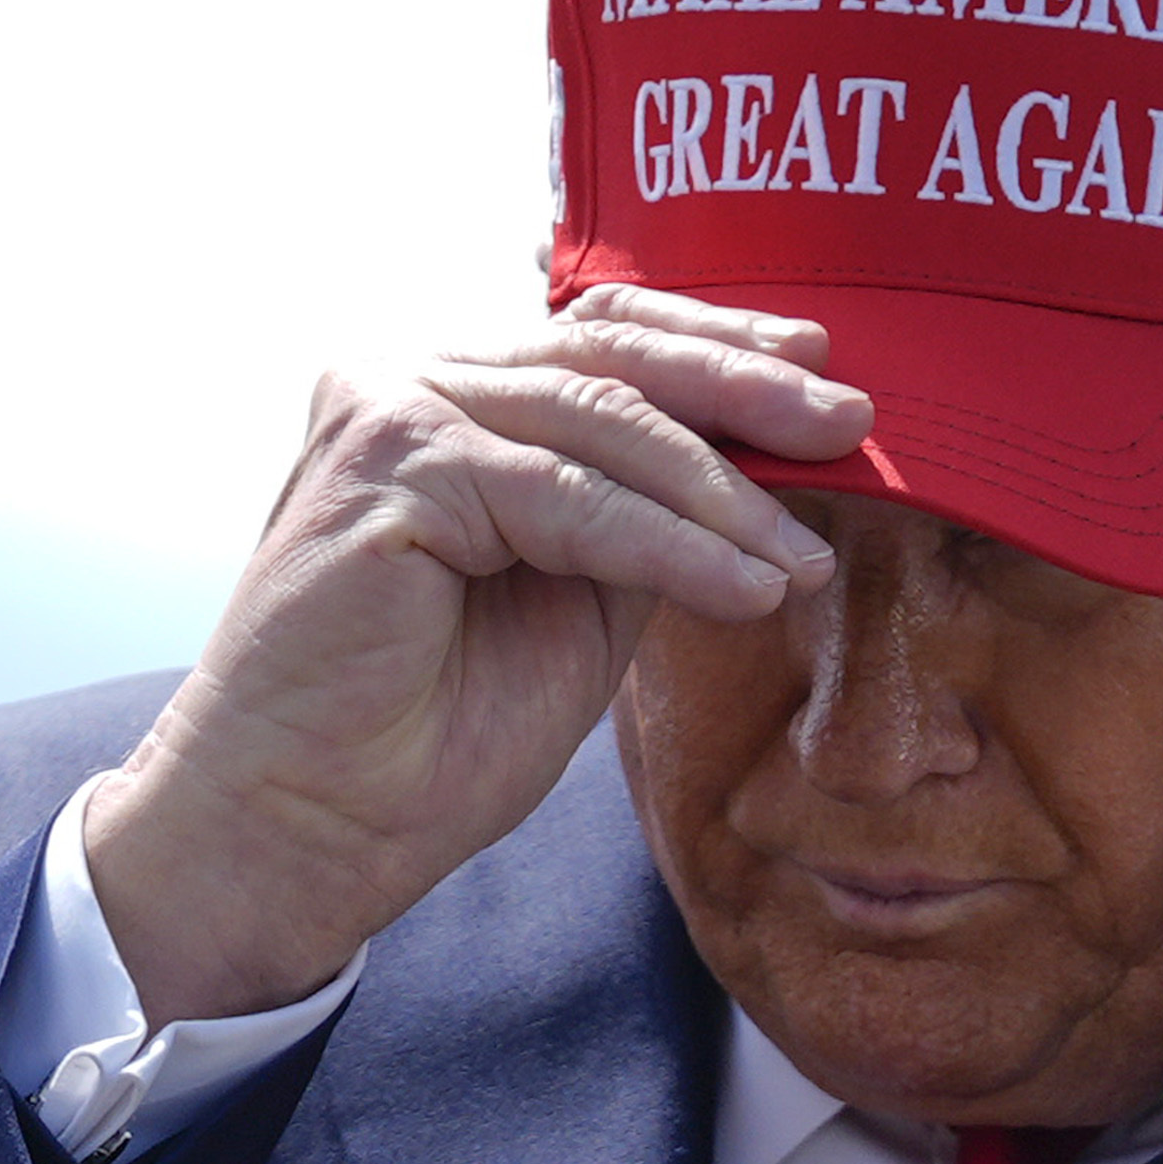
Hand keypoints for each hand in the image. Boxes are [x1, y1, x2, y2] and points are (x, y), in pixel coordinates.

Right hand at [85, 288, 866, 1022]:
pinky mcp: (387, 467)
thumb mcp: (580, 600)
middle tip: (849, 422)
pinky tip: (745, 586)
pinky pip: (568, 497)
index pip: (606, 340)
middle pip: (611, 356)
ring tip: (803, 560)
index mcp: (458, 399)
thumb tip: (767, 467)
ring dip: (723, 495)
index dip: (721, 346)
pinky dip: (669, 544)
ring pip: (602, 425)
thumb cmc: (430, 731)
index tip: (824, 369)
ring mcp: (391, 411)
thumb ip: (645, 519)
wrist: (313, 823)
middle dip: (746, 391)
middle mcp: (413, 381)